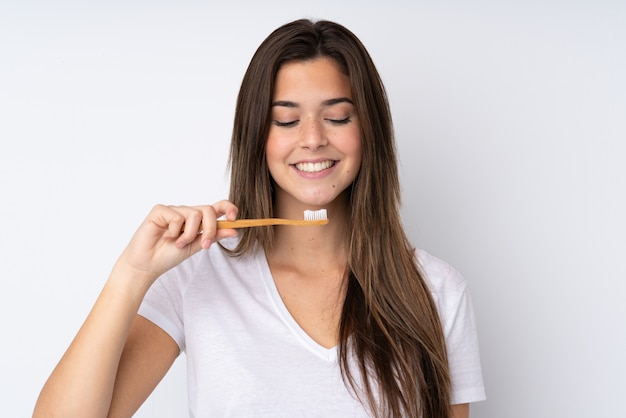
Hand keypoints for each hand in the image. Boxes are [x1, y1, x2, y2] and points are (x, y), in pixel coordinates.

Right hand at [113, 201, 237, 285]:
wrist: (147, 264)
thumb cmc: (168, 255)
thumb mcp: (196, 247)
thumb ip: (213, 237)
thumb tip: (234, 230)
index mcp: (197, 220)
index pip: (216, 207)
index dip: (228, 208)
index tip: (234, 218)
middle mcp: (186, 212)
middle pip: (208, 209)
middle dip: (211, 229)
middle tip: (204, 244)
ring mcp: (173, 210)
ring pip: (194, 214)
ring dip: (189, 234)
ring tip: (177, 244)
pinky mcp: (160, 210)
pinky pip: (177, 217)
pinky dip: (175, 231)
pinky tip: (165, 237)